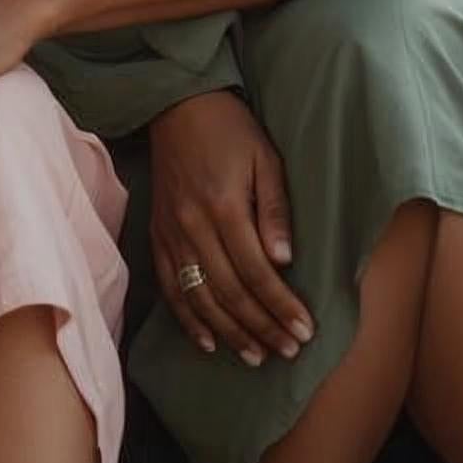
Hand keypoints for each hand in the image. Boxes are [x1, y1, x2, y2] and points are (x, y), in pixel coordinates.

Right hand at [148, 90, 312, 365]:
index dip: (281, 306)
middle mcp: (191, 226)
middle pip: (228, 291)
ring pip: (198, 296)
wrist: (175, 106)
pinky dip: (187, 317)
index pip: (256, 271)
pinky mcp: (157, 235)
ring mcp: (170, 233)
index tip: (305, 331)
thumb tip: (284, 261)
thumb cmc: (230, 131)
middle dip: (261, 327)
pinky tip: (207, 341)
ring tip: (254, 356)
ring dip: (228, 331)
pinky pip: (169, 285)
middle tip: (287, 351)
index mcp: (223, 206)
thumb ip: (273, 211)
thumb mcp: (265, 160)